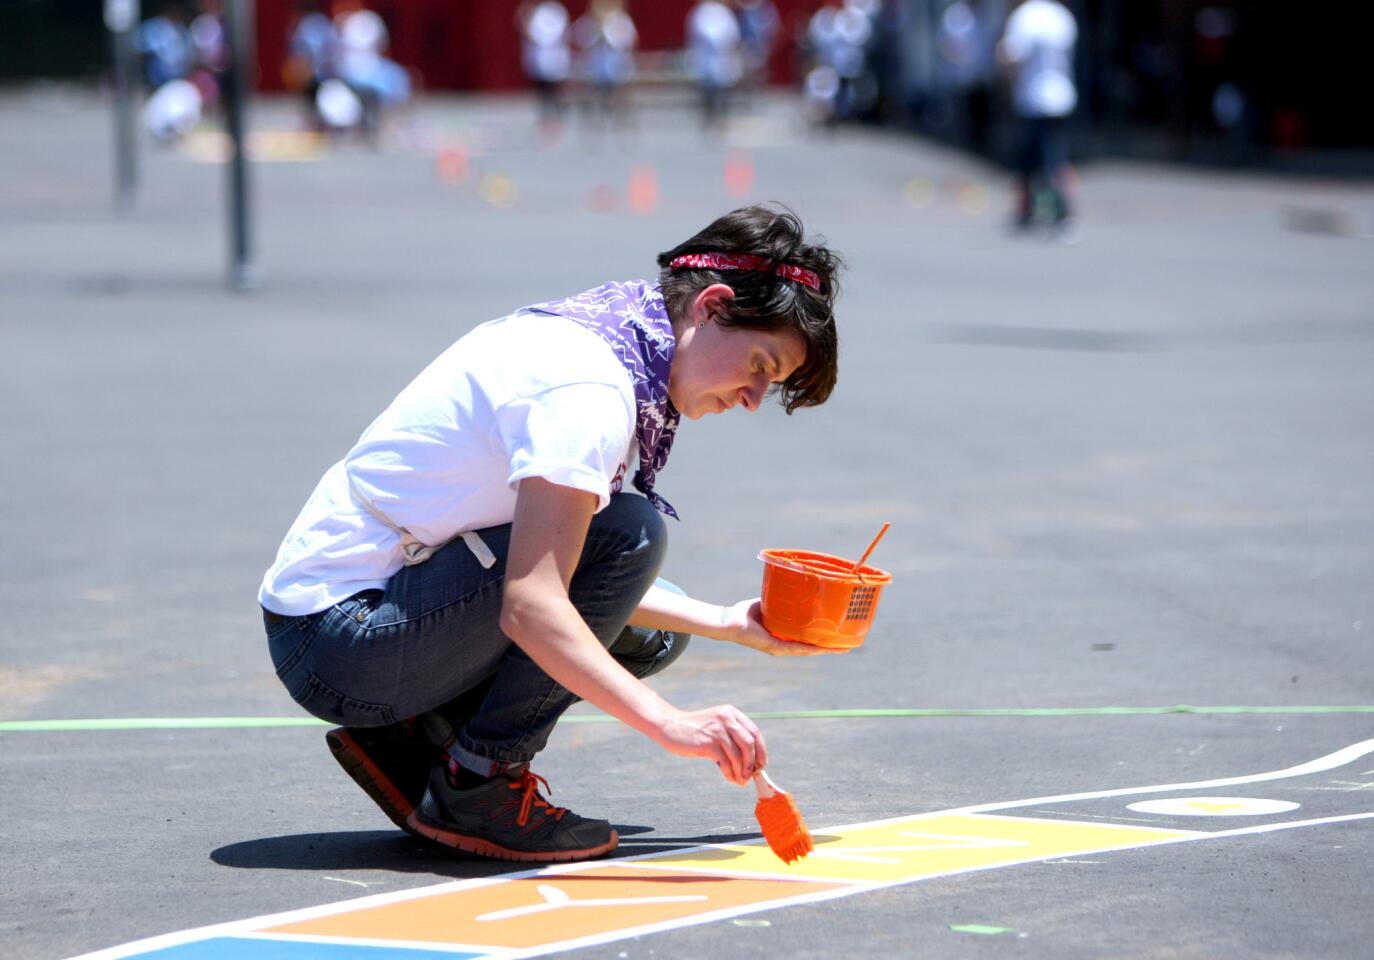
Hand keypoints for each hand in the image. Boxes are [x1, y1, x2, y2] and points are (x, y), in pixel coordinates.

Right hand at [653, 704, 768, 784]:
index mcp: (731, 713)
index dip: (761, 751)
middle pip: (750, 744)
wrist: (669, 726)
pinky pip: (726, 762)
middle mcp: (726, 718)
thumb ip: (732, 736)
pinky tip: (729, 778)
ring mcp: (717, 730)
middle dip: (753, 763)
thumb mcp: (716, 725)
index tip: (761, 765)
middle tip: (751, 775)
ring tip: (740, 781)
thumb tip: (752, 762)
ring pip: (739, 755)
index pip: (755, 732)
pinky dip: (730, 773)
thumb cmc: (694, 730)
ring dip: (742, 772)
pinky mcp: (708, 743)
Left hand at [718, 599, 844, 655]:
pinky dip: (810, 648)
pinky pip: (796, 648)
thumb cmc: (745, 613)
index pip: (808, 640)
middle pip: (813, 648)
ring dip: (826, 650)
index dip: (824, 640)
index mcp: (784, 637)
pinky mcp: (774, 647)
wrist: (729, 621)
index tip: (840, 637)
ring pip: (808, 651)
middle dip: (831, 647)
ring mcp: (780, 648)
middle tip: (849, 645)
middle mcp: (784, 646)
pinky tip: (822, 648)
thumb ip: (781, 598)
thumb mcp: (768, 604)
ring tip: (842, 648)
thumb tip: (794, 583)